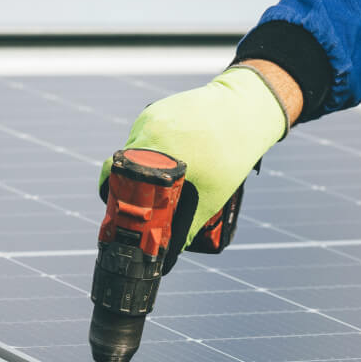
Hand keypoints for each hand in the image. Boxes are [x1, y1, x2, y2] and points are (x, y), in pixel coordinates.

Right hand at [98, 66, 288, 266]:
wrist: (244, 109)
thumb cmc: (232, 154)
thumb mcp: (212, 197)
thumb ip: (188, 225)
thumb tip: (171, 251)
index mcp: (155, 151)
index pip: (116, 178)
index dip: (116, 198)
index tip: (123, 212)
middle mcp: (146, 131)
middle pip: (123, 167)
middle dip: (132, 187)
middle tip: (145, 203)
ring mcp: (149, 118)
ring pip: (134, 152)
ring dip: (145, 169)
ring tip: (169, 179)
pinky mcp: (156, 110)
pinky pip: (145, 137)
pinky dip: (154, 152)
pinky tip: (176, 158)